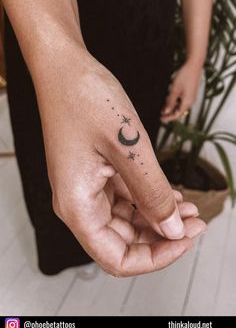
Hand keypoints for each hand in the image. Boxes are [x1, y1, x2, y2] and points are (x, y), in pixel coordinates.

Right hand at [34, 47, 205, 275]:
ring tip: (188, 206)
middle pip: (123, 242)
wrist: (64, 69)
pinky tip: (170, 192)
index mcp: (77, 205)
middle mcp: (78, 203)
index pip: (116, 258)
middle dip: (162, 236)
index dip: (154, 259)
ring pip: (126, 221)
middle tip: (194, 221)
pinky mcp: (95, 174)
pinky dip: (148, 199)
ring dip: (157, 217)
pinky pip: (124, 199)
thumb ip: (152, 194)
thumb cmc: (85, 100)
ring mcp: (86, 188)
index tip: (185, 240)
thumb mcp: (130, 148)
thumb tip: (173, 229)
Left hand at [161, 61, 201, 122]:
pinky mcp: (190, 93)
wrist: (194, 65)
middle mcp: (190, 101)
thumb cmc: (185, 76)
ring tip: (164, 109)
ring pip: (180, 107)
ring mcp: (191, 97)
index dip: (169, 118)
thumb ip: (170, 102)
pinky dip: (176, 103)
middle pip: (179, 112)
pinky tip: (170, 101)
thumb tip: (166, 111)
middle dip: (170, 114)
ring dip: (172, 109)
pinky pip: (182, 101)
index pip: (177, 115)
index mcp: (187, 102)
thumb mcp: (174, 90)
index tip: (161, 119)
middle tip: (161, 116)